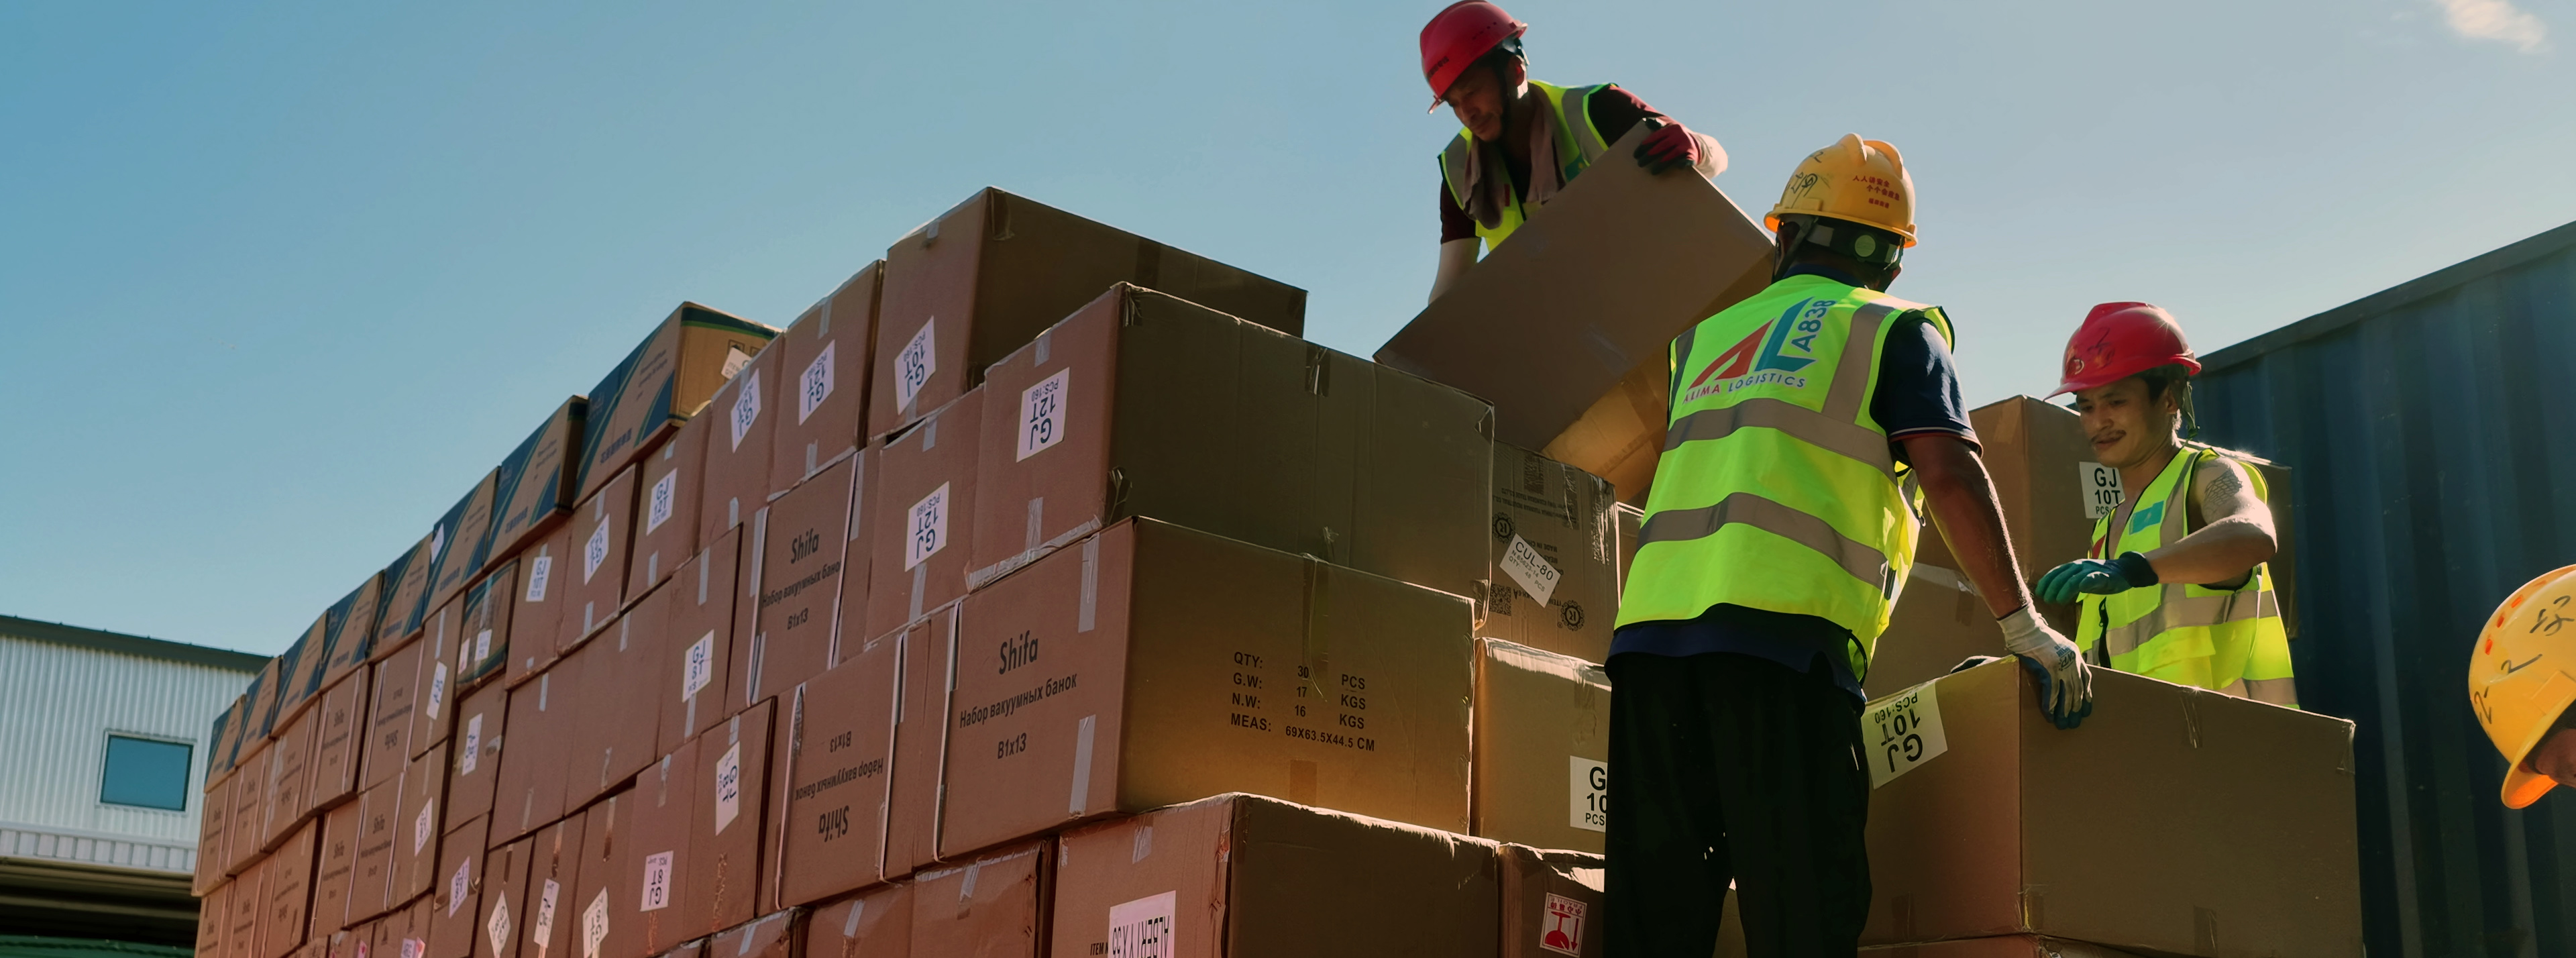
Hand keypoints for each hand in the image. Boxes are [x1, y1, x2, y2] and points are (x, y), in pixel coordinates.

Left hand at [1633, 118, 1699, 173]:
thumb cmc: (1676, 139)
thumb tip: (1647, 121)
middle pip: (1662, 146)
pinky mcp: (1692, 154)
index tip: (1635, 154)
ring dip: (1662, 164)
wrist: (1697, 144)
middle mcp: (1679, 135)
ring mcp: (1687, 144)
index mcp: (1672, 129)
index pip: (1655, 137)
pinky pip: (1687, 159)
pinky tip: (1678, 167)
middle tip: (1640, 164)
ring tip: (1653, 172)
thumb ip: (1658, 126)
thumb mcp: (1668, 131)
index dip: (1644, 146)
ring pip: (1672, 155)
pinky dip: (1683, 163)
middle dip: (1649, 156)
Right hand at [1998, 606, 2093, 728]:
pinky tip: (2050, 714)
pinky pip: (2052, 691)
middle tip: (2075, 722)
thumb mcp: (2056, 645)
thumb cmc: (2035, 635)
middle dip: (2077, 708)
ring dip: (2065, 710)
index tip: (2086, 708)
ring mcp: (2062, 665)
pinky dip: (2051, 704)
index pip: (2086, 678)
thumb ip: (2061, 658)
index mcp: (2075, 654)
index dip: (2086, 695)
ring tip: (2063, 723)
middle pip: (2078, 689)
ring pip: (2068, 693)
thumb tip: (2057, 673)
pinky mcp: (2050, 668)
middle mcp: (2072, 660)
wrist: (2025, 627)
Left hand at [2034, 552, 2157, 604]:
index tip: (2039, 593)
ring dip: (2065, 590)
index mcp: (2073, 565)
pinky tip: (2082, 588)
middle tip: (2048, 600)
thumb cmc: (2099, 576)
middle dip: (2053, 588)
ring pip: (2075, 578)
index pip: (2055, 572)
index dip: (2046, 582)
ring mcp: (2093, 570)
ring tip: (2059, 601)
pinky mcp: (2105, 576)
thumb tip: (2049, 593)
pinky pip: (2095, 578)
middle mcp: (2081, 565)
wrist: (2124, 570)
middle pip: (2062, 576)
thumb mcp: (2081, 577)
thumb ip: (2067, 582)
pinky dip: (2088, 581)